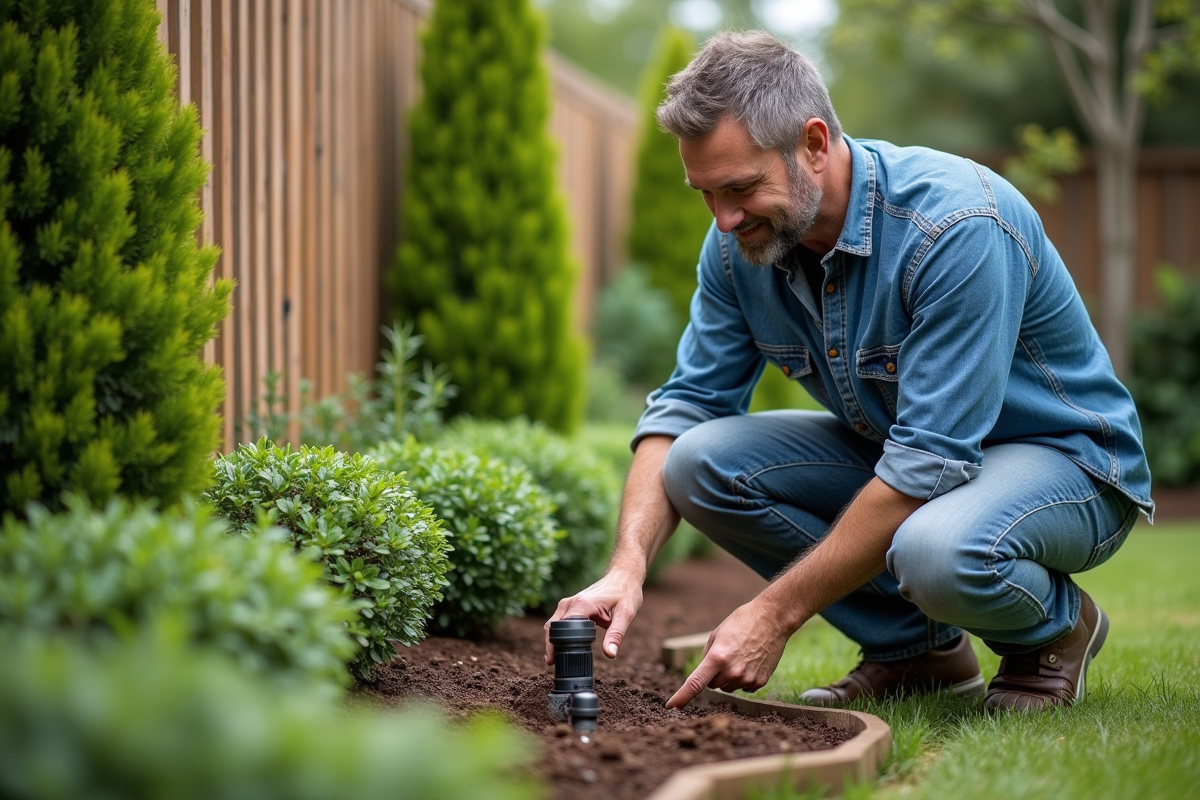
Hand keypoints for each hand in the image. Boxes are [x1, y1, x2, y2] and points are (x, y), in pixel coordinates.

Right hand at [544, 570, 643, 663]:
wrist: (623, 576)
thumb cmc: (626, 593)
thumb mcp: (625, 615)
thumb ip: (616, 635)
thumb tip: (610, 654)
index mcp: (582, 605)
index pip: (562, 628)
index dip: (557, 645)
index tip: (555, 661)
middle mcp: (571, 602)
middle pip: (553, 627)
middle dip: (550, 645)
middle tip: (553, 664)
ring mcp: (569, 602)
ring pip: (553, 623)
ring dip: (551, 639)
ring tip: (554, 659)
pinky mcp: (571, 605)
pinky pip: (559, 620)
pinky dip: (557, 633)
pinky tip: (559, 647)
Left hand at [666, 598, 791, 708]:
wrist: (772, 619)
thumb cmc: (741, 623)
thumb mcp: (717, 635)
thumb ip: (707, 657)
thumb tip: (703, 677)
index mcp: (717, 657)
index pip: (696, 683)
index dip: (682, 696)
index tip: (672, 706)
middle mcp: (732, 671)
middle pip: (712, 685)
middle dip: (714, 674)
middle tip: (725, 656)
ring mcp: (747, 679)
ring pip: (728, 687)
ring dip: (729, 677)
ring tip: (740, 656)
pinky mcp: (760, 682)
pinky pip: (743, 687)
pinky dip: (743, 678)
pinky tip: (751, 661)